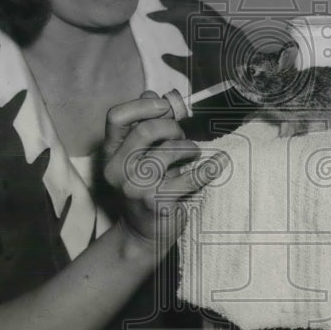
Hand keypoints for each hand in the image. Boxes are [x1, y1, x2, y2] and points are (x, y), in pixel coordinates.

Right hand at [101, 90, 226, 250]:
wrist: (141, 236)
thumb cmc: (143, 189)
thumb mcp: (136, 158)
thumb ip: (141, 127)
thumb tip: (150, 93)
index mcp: (110, 154)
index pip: (116, 117)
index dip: (143, 106)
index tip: (165, 107)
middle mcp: (118, 170)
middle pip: (147, 130)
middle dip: (172, 128)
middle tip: (182, 137)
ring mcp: (136, 188)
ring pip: (170, 151)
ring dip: (189, 148)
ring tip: (193, 155)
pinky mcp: (158, 203)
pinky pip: (191, 178)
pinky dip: (210, 168)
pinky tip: (220, 163)